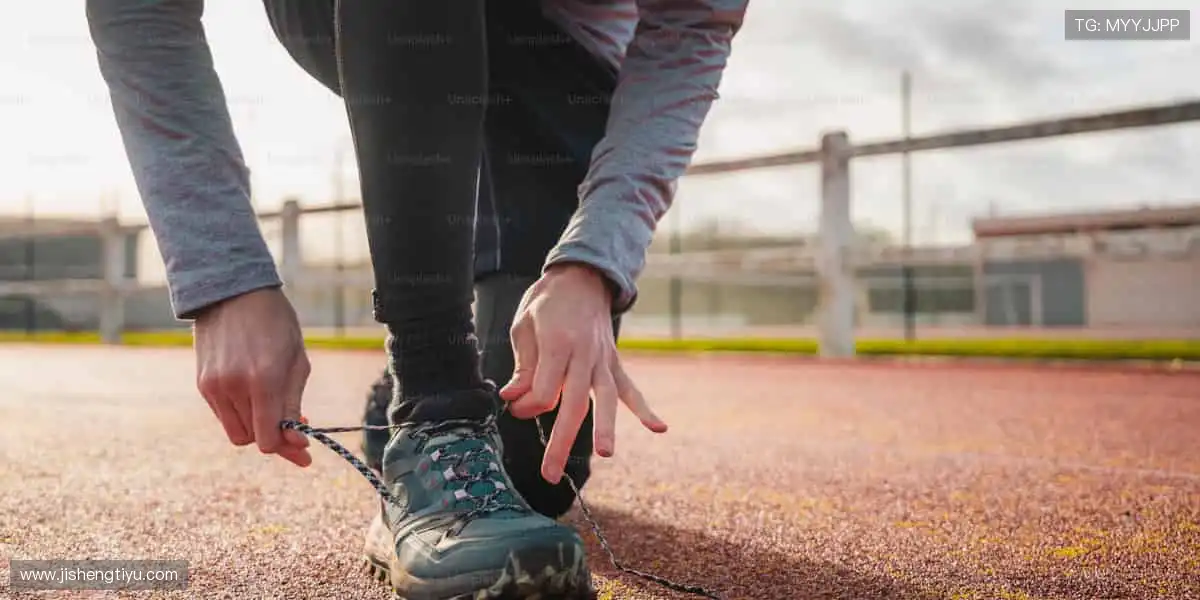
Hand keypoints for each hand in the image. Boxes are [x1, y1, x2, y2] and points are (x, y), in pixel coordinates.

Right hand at [193, 287, 311, 466]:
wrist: (233, 292)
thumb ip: (294, 404)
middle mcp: (234, 387)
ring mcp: (214, 386)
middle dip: (275, 439)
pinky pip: (223, 415)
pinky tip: (254, 396)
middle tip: (294, 428)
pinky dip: (241, 414)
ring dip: (257, 427)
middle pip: (252, 439)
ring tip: (274, 408)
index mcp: (263, 380)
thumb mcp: (297, 361)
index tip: (305, 450)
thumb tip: (296, 441)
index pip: (268, 439)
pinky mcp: (202, 384)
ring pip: (236, 432)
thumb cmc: (276, 323)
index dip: (288, 449)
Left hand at [499, 263, 666, 483]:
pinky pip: (631, 388)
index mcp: (558, 344)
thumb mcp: (524, 326)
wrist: (582, 276)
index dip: (525, 405)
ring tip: (607, 454)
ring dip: (606, 428)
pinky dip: (645, 409)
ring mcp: (603, 359)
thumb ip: (524, 365)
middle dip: (560, 441)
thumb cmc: (547, 302)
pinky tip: (659, 429)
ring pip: (606, 400)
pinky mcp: (615, 362)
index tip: (515, 403)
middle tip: (550, 474)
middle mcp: (584, 354)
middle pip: (573, 405)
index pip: (544, 391)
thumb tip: (513, 398)